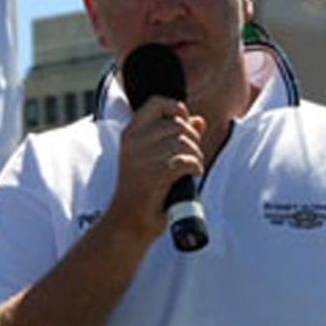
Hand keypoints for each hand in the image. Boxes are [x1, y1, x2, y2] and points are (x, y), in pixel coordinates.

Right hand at [106, 96, 204, 242]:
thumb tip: (198, 120)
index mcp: (130, 134)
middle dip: (193, 139)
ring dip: (196, 155)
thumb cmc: (142, 191)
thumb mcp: (153, 159)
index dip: (176, 109)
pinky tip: (194, 175)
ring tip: (194, 167)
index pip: (156, 103)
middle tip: (192, 156)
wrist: (127, 222)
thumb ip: (174, 136)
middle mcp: (133, 142)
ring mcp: (142, 159)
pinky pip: (186, 161)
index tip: (183, 124)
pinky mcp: (154, 175)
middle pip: (177, 125)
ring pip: (184, 143)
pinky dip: (195, 167)